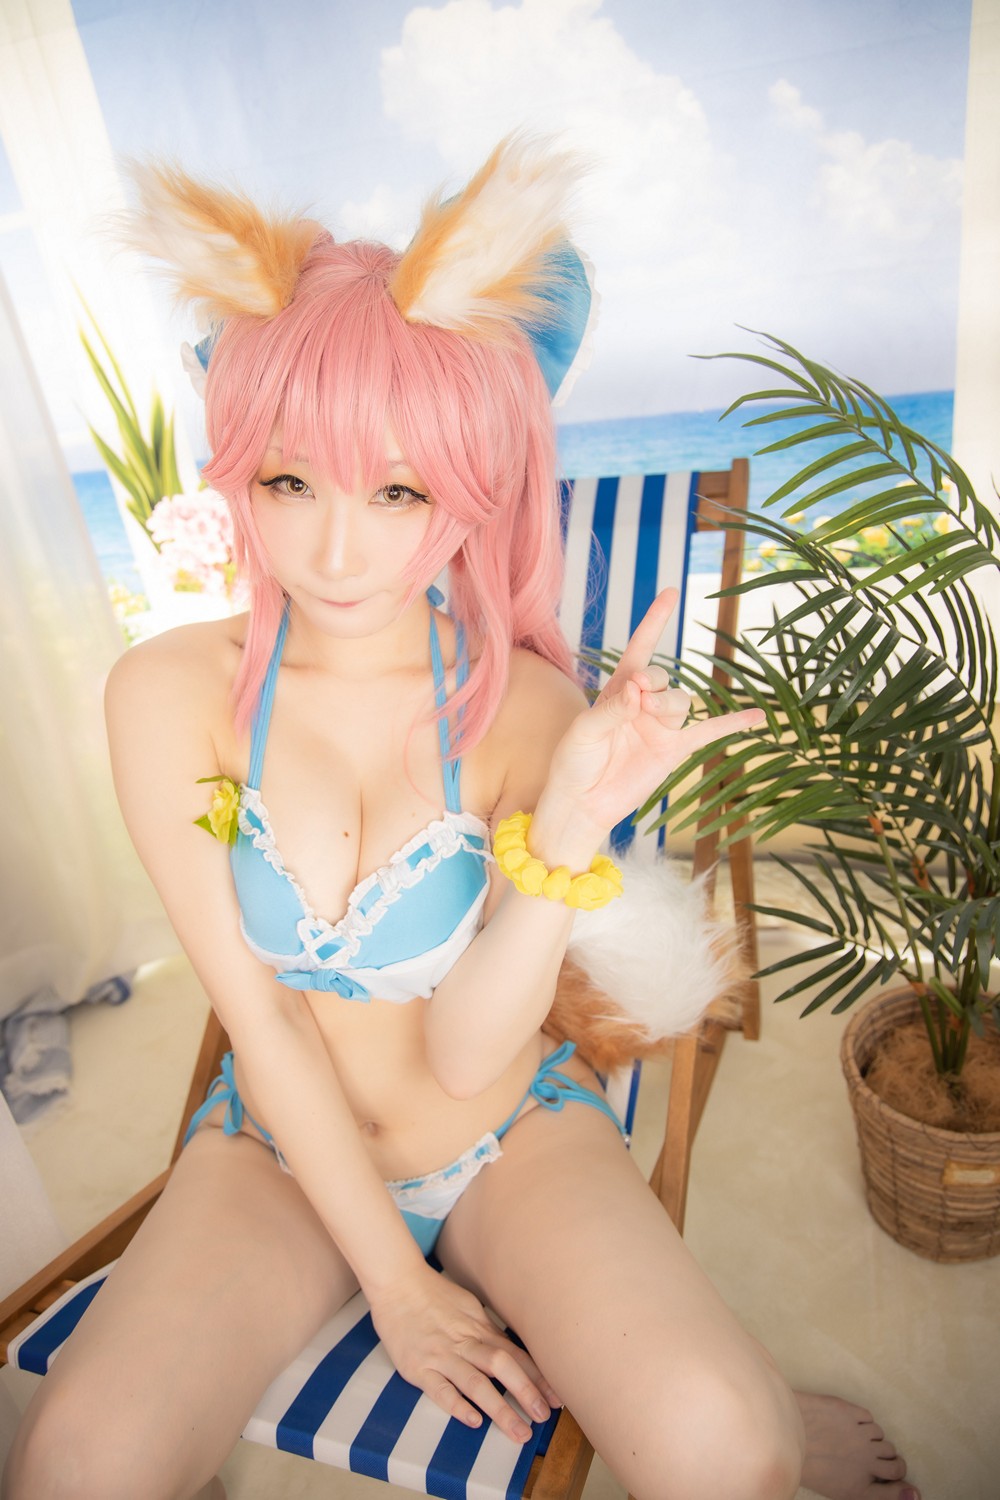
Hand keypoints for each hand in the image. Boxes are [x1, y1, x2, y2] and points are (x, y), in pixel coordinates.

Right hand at [368, 1264, 558, 1442]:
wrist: (397, 1282)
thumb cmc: (433, 1294)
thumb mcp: (468, 1307)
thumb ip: (488, 1330)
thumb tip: (512, 1349)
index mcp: (479, 1328)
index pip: (515, 1354)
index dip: (538, 1377)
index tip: (558, 1397)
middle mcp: (464, 1342)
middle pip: (502, 1367)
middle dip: (527, 1393)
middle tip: (546, 1417)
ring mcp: (441, 1355)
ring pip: (476, 1383)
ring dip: (500, 1409)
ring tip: (520, 1432)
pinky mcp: (417, 1367)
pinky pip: (439, 1389)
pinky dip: (457, 1405)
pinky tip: (473, 1421)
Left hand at [546, 588, 765, 839]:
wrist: (582, 801)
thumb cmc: (574, 761)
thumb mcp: (584, 730)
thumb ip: (612, 708)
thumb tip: (638, 690)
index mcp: (617, 689)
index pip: (640, 648)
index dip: (655, 621)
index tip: (670, 593)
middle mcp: (642, 704)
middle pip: (662, 678)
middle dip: (654, 684)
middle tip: (638, 700)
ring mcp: (660, 727)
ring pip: (681, 702)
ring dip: (669, 703)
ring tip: (648, 715)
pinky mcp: (674, 751)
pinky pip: (709, 733)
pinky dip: (733, 724)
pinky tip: (757, 717)